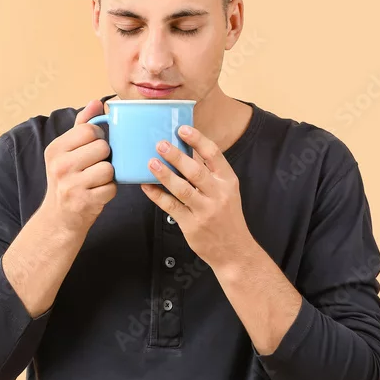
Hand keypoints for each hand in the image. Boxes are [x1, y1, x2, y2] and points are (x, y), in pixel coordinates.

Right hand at [41, 100, 117, 234]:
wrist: (59, 218)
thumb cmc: (67, 179)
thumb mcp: (67, 152)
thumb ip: (82, 125)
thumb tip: (96, 102)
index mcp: (55, 149)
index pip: (90, 130)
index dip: (98, 138)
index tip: (92, 147)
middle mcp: (60, 166)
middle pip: (102, 148)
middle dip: (105, 157)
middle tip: (94, 166)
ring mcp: (71, 185)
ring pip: (109, 168)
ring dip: (108, 175)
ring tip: (96, 180)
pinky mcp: (84, 203)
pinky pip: (111, 188)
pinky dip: (109, 191)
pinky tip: (97, 193)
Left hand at [140, 125, 252, 267]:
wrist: (234, 251)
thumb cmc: (227, 217)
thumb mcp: (227, 192)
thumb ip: (210, 173)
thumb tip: (187, 150)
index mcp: (228, 181)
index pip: (214, 155)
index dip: (197, 140)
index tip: (182, 129)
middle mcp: (218, 194)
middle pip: (195, 171)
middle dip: (176, 155)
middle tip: (159, 143)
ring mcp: (205, 210)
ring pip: (182, 189)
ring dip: (164, 174)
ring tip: (150, 162)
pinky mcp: (191, 225)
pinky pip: (171, 206)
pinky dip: (157, 195)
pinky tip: (146, 186)